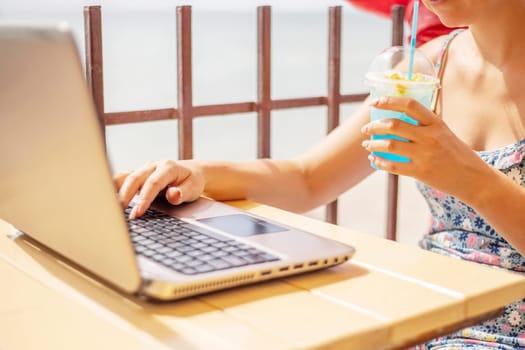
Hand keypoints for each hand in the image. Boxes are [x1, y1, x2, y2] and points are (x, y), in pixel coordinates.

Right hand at [114, 160, 203, 218]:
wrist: (192, 172)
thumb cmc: (192, 181)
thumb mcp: (193, 188)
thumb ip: (183, 193)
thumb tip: (173, 195)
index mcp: (168, 167)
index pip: (152, 183)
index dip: (144, 198)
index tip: (137, 213)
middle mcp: (153, 165)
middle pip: (134, 179)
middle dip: (125, 196)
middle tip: (119, 214)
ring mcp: (144, 169)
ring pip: (125, 177)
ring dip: (116, 191)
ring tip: (110, 207)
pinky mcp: (138, 174)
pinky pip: (123, 179)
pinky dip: (115, 189)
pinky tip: (110, 201)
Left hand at [360, 96, 487, 199]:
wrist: (474, 179)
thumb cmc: (456, 154)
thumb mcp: (444, 133)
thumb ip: (424, 126)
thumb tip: (396, 119)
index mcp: (436, 123)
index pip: (410, 105)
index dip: (389, 101)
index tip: (375, 102)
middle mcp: (430, 136)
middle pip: (394, 125)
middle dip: (375, 126)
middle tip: (366, 128)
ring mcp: (425, 155)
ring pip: (390, 145)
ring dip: (373, 144)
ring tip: (366, 144)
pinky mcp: (421, 172)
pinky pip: (393, 166)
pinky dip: (380, 162)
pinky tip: (374, 159)